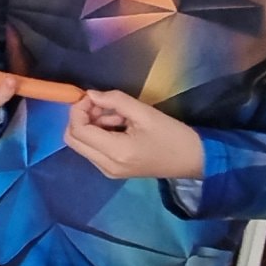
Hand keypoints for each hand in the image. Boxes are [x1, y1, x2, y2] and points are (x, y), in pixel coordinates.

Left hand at [65, 90, 204, 179]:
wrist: (193, 160)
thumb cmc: (173, 136)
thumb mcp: (145, 113)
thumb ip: (115, 101)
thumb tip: (91, 94)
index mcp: (115, 153)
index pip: (78, 130)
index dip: (78, 109)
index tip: (92, 96)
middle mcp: (106, 166)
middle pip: (72, 139)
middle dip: (80, 117)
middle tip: (101, 104)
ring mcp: (108, 170)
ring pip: (82, 143)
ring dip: (91, 124)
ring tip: (118, 114)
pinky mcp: (112, 170)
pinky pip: (93, 149)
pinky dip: (99, 133)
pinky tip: (119, 124)